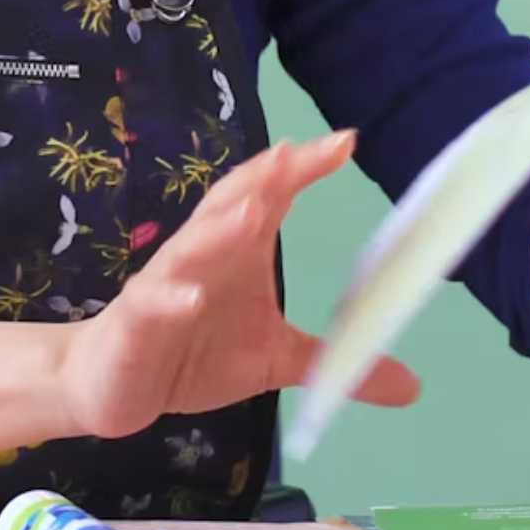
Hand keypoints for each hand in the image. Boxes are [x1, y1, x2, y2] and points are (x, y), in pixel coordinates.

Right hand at [52, 131, 420, 439]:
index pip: (272, 199)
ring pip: (190, 248)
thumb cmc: (193, 354)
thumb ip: (334, 363)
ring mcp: (165, 285)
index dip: (304, 169)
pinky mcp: (136, 321)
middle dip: (262, 179)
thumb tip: (414, 388)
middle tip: (296, 153)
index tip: (345, 141)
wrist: (115, 384)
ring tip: (252, 211)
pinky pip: (152, 304)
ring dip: (219, 229)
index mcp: (238, 252)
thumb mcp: (274, 361)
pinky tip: (190, 296)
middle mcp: (203, 257)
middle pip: (230, 206)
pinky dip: (170, 298)